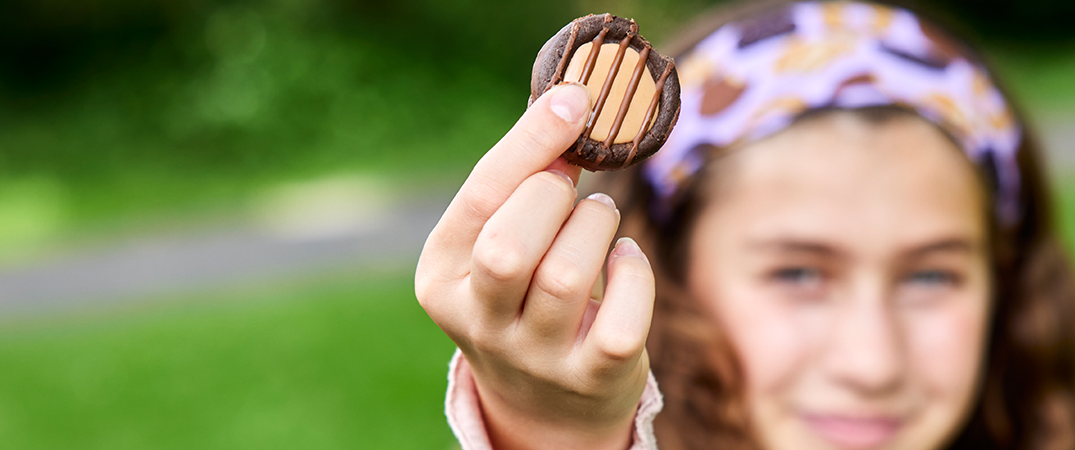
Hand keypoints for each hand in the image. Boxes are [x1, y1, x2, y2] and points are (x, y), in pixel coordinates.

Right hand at [416, 83, 656, 449]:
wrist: (548, 403)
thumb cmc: (525, 292)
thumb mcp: (497, 242)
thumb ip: (518, 184)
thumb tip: (567, 104)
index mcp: (441, 279)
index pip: (479, 199)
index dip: (531, 144)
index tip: (574, 102)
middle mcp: (480, 324)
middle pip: (511, 247)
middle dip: (554, 196)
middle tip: (572, 185)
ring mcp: (536, 357)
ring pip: (568, 276)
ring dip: (597, 224)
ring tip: (599, 218)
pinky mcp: (592, 377)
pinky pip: (623, 317)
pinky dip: (633, 272)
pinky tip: (625, 259)